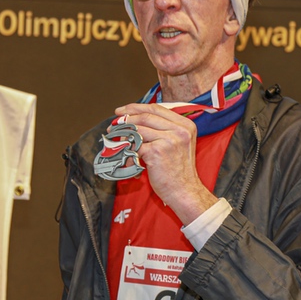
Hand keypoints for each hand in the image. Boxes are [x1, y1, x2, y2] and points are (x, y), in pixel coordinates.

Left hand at [114, 103, 217, 224]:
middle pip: (146, 116)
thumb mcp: (179, 144)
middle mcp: (179, 130)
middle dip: (126, 118)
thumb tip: (138, 120)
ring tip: (117, 140)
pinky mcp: (157, 151)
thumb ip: (165, 130)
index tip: (124, 110)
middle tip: (114, 123)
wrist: (184, 191)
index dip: (137, 107)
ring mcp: (169, 140)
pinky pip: (136, 146)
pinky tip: (129, 160)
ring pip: (138, 129)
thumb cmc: (179, 171)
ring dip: (124, 134)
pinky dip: (129, 153)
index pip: (157, 108)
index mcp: (185, 125)